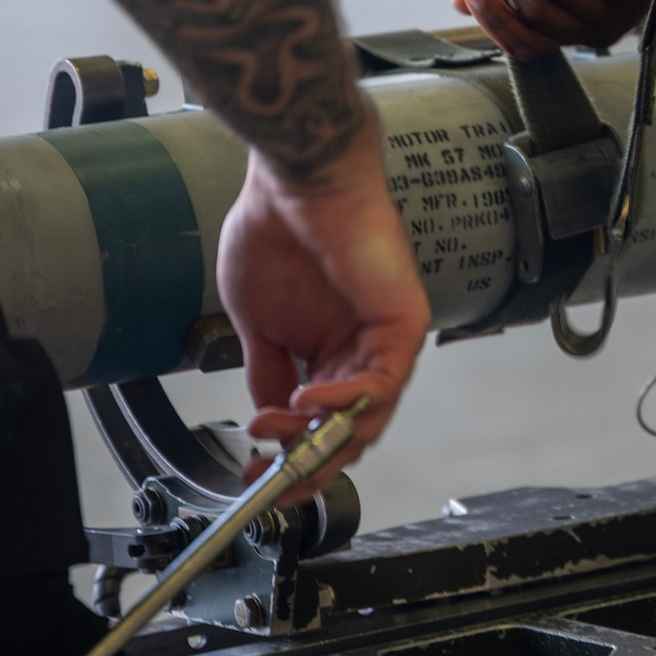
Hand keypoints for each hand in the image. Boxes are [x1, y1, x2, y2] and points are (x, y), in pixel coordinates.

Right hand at [220, 111, 429, 500]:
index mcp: (328, 348)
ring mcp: (385, 339)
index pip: (320, 422)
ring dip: (317, 435)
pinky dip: (344, 401)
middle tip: (267, 475)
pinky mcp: (403, 323)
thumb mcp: (254, 318)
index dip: (287, 455)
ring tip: (278, 427)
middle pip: (347, 433)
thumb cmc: (275, 228)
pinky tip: (307, 397)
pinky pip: (384, 383)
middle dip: (302, 462)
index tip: (253, 473)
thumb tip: (267, 414)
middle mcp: (361, 349)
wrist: (294, 180)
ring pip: (368, 419)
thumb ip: (266, 368)